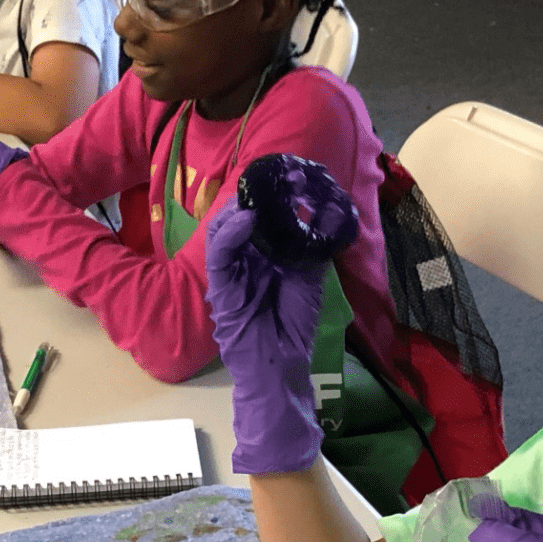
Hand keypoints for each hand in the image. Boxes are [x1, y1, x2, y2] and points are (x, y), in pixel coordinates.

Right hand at [205, 197, 326, 473]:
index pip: (261, 219)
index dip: (271, 196)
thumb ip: (310, 250)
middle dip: (254, 195)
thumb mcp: (309, 280)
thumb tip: (322, 216)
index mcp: (264, 257)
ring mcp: (231, 273)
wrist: (280, 368)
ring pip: (224, 231)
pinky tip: (244, 218)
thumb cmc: (292, 327)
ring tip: (255, 192)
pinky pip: (220, 256)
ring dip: (239, 209)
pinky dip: (229, 234)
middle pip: (240, 219)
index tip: (288, 174)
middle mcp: (245, 260)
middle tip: (271, 173)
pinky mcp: (221, 288)